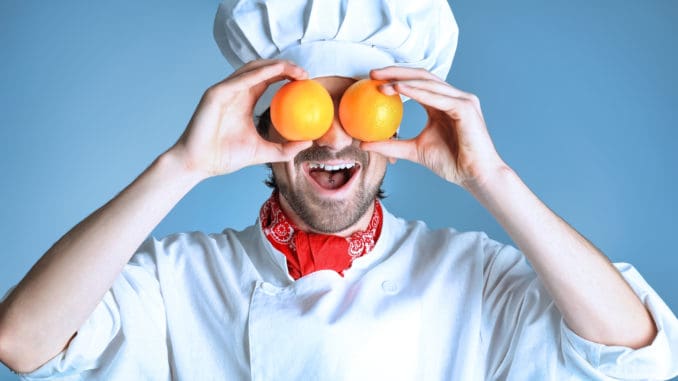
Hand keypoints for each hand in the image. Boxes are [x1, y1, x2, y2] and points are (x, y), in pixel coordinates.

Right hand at [170, 60, 312, 179]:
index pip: (267, 80)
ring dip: (275, 65)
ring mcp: (224, 90)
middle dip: (285, 66)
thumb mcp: (263, 152)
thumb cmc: (225, 158)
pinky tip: (277, 72)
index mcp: (244, 100)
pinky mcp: (216, 93)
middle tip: (305, 74)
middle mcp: (234, 91)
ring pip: (252, 68)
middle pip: (262, 69)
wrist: (199, 164)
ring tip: (296, 71)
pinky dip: (260, 73)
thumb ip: (284, 148)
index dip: (286, 76)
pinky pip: (241, 79)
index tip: (306, 82)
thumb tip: (309, 141)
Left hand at [361, 67, 506, 189]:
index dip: (395, 78)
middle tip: (373, 74)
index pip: (417, 83)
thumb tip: (363, 144)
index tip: (371, 80)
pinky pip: (437, 97)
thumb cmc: (451, 164)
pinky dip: (417, 91)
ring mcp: (461, 100)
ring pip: (428, 82)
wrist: (475, 176)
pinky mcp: (465, 108)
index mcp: (442, 104)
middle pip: (422, 76)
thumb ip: (391, 145)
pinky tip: (399, 89)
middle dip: (396, 72)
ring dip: (403, 80)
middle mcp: (453, 97)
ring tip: (382, 82)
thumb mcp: (414, 151)